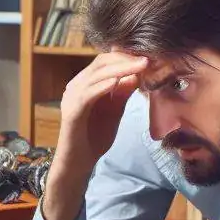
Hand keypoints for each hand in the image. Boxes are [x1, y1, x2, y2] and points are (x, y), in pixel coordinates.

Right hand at [54, 51, 148, 181]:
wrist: (79, 162)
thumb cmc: (94, 138)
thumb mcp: (114, 111)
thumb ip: (122, 93)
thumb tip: (136, 74)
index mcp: (86, 84)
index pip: (105, 61)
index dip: (126, 57)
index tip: (147, 58)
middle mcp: (77, 86)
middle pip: (101, 63)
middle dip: (126, 59)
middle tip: (147, 60)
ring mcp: (72, 97)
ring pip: (96, 75)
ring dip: (120, 69)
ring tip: (140, 67)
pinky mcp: (72, 111)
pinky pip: (88, 94)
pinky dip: (103, 87)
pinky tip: (117, 82)